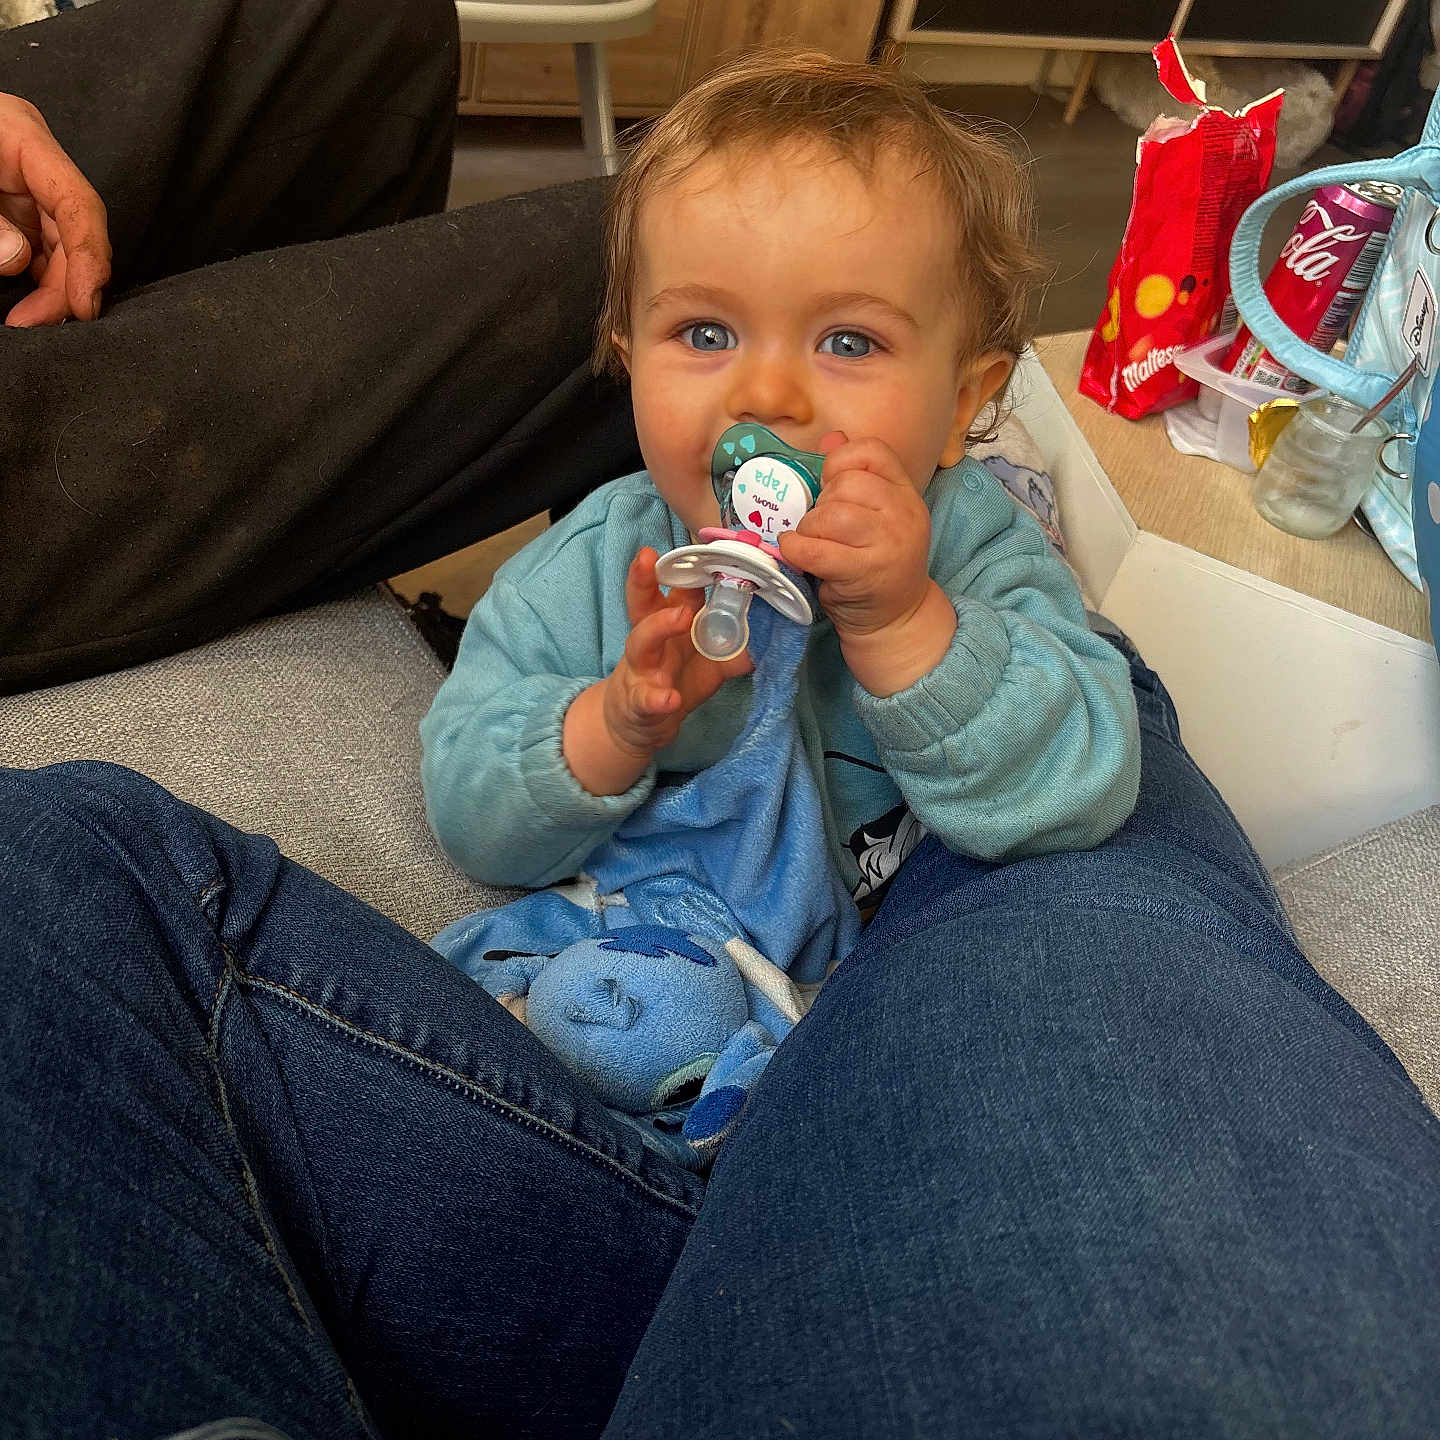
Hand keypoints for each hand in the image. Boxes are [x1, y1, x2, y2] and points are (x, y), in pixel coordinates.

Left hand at [1, 92, 110, 326]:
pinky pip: (36, 254)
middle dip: (63, 284)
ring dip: (50, 292)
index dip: (90, 256)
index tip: (83, 306)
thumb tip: (15, 258)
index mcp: (19, 135)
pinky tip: (23, 309)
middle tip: (38, 324)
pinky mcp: (10, 214)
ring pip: (58, 250)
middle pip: (72, 233)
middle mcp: (31, 165)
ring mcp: (21, 190)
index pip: (77, 201)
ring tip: (26, 322)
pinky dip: (34, 286)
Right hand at [603, 546, 753, 758]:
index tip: (699, 546)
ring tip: (681, 616)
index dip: (681, 567)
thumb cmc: (669, 683)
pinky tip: (669, 698)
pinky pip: (647, 700)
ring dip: (659, 627)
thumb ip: (735, 650)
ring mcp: (640, 671)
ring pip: (640, 644)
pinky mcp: (638, 704)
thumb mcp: (707, 664)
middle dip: (643, 581)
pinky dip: (657, 699)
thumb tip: (770, 638)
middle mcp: (648, 641)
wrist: (636, 725)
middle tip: (651, 558)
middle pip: (641, 605)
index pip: (670, 590)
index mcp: (664, 625)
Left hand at [777, 432, 932, 641]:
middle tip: (821, 526)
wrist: (896, 617)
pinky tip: (796, 552)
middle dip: (821, 503)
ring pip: (830, 515)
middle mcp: (903, 514)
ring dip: (809, 528)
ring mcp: (888, 543)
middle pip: (846, 484)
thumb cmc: (876, 562)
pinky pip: (816, 550)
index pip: (871, 451)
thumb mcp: (874, 515)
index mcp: (906, 492)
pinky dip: (796, 549)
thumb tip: (830, 437)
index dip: (840, 462)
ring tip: (812, 542)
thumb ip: (854, 476)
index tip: (830, 486)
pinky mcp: (865, 572)